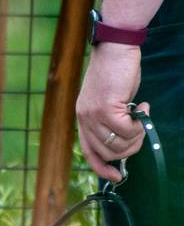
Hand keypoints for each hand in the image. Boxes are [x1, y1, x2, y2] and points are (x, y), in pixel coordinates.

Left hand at [76, 43, 147, 181]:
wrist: (115, 49)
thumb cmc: (117, 73)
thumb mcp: (110, 100)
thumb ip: (112, 120)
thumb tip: (124, 140)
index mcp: (82, 119)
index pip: (89, 153)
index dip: (102, 168)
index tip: (118, 176)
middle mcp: (84, 119)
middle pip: (106, 153)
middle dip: (129, 149)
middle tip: (141, 132)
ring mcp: (93, 114)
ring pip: (118, 144)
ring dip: (136, 136)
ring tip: (142, 117)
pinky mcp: (106, 108)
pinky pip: (126, 130)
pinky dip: (139, 124)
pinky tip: (143, 108)